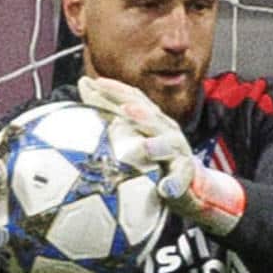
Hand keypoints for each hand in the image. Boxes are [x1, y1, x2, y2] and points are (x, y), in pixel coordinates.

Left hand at [78, 75, 245, 237]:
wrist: (189, 183)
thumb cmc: (155, 155)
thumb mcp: (131, 132)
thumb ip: (108, 112)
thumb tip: (82, 82)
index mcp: (151, 118)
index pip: (134, 100)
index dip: (117, 90)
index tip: (96, 83)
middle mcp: (166, 130)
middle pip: (153, 119)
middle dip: (140, 114)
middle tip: (125, 110)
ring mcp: (178, 151)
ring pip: (169, 145)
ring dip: (158, 146)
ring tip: (145, 148)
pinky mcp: (185, 175)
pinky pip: (180, 180)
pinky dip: (174, 184)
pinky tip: (165, 189)